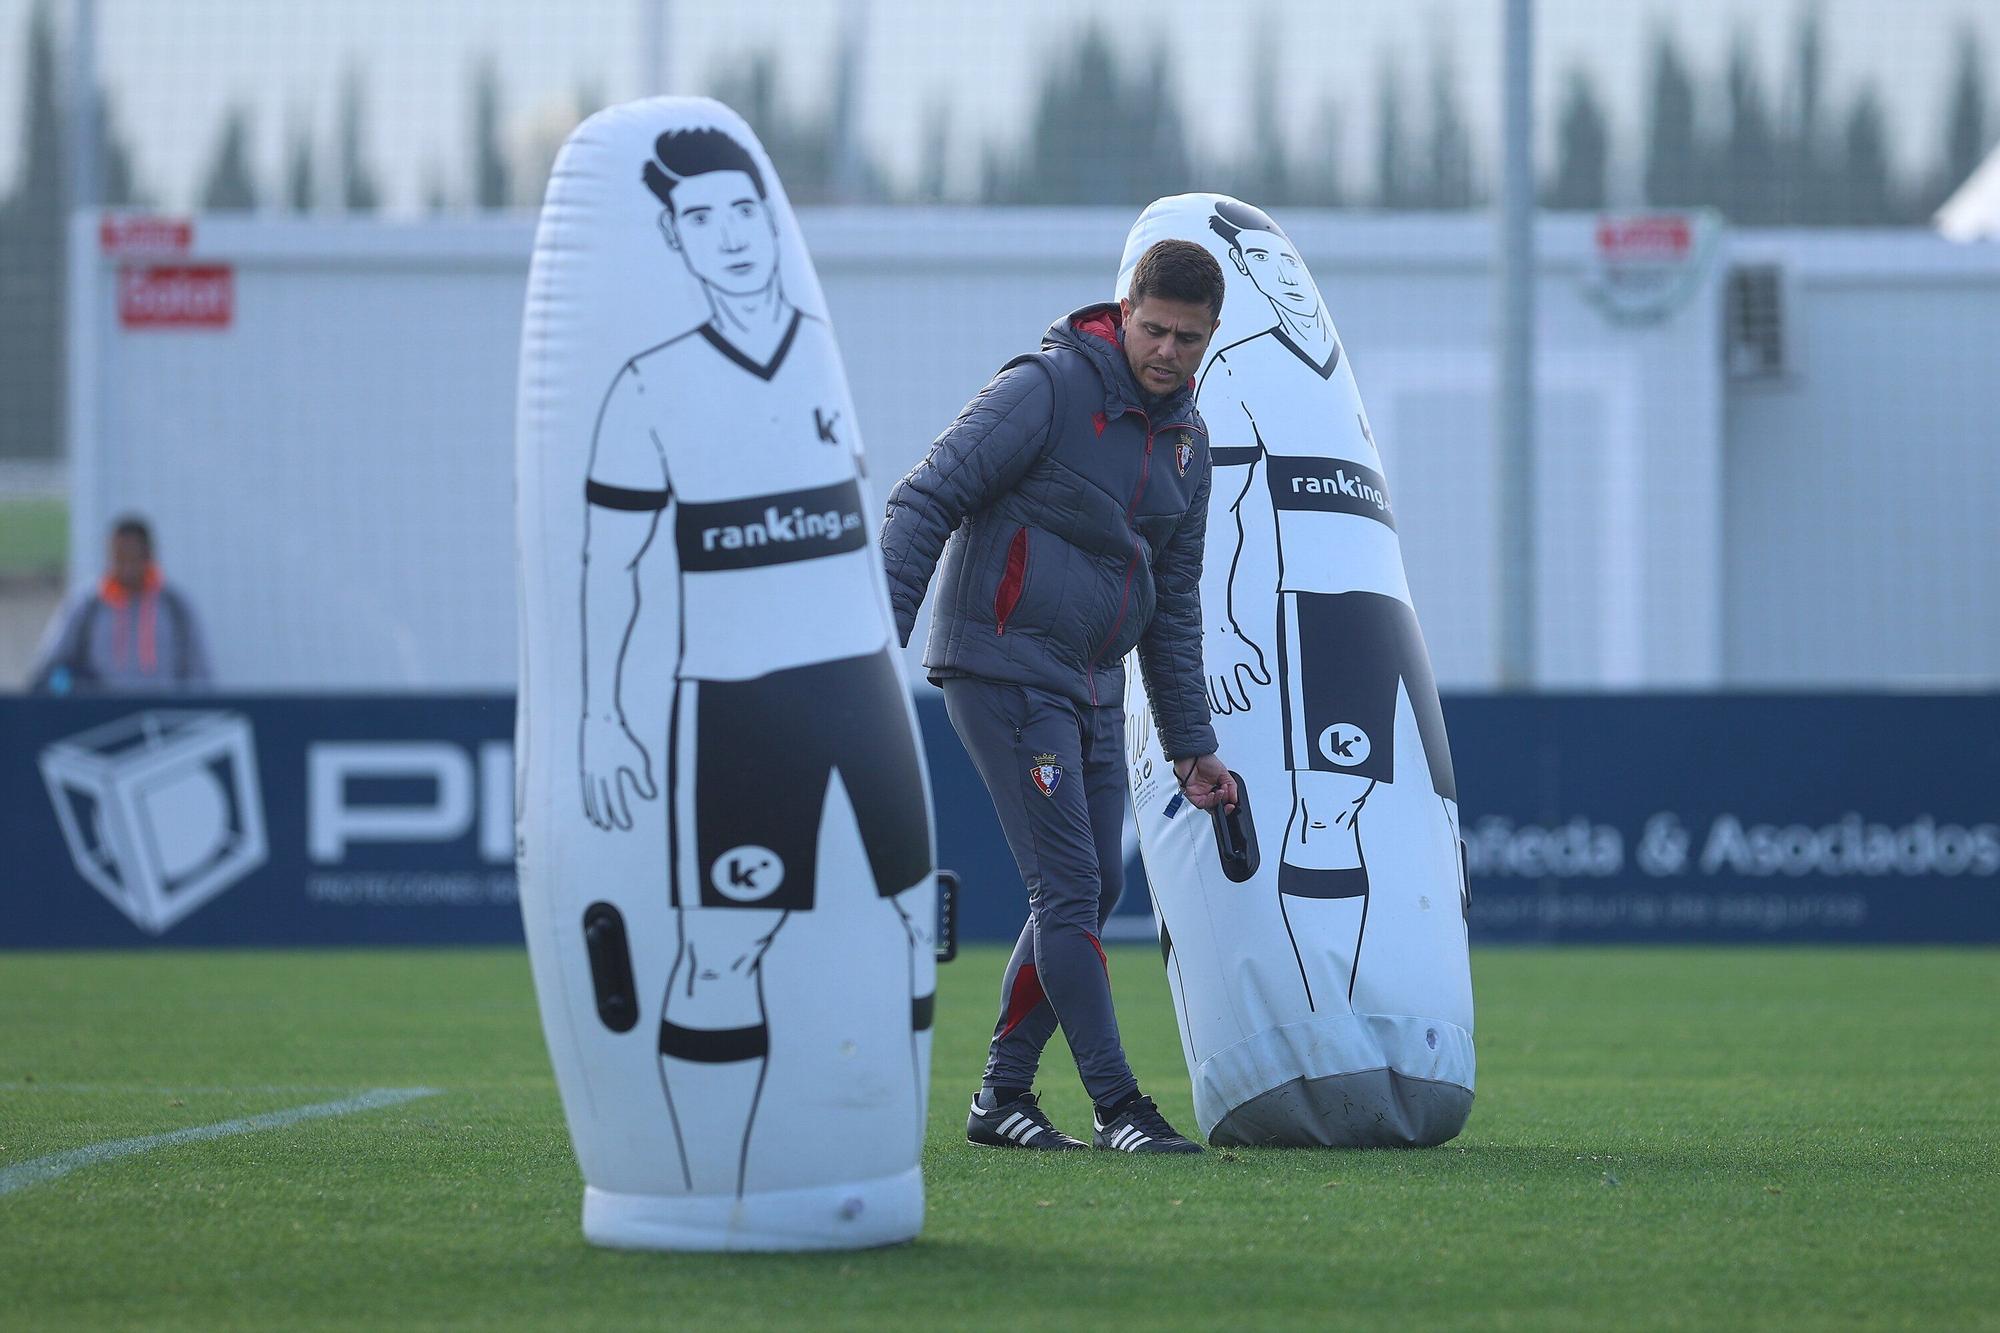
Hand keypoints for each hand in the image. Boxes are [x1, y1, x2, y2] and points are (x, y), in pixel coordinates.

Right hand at [580, 713, 656, 829]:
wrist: (601, 719)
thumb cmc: (621, 739)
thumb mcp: (636, 757)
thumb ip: (642, 779)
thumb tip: (651, 796)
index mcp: (608, 772)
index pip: (615, 799)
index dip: (621, 814)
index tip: (626, 826)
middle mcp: (595, 774)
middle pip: (600, 801)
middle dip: (606, 816)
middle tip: (610, 828)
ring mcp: (588, 771)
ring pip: (590, 796)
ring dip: (595, 811)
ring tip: (598, 823)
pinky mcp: (584, 767)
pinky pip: (585, 789)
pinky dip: (587, 801)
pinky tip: (589, 809)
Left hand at [1173, 753, 1237, 813]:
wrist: (1193, 754)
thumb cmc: (1205, 760)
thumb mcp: (1224, 772)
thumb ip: (1232, 786)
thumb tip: (1235, 798)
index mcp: (1215, 787)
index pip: (1223, 801)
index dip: (1228, 804)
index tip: (1233, 803)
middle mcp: (1207, 792)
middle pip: (1216, 806)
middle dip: (1224, 806)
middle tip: (1229, 802)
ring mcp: (1199, 793)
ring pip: (1209, 806)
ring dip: (1217, 801)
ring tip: (1221, 792)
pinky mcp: (1191, 794)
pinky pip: (1200, 803)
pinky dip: (1208, 802)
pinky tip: (1212, 794)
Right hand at [1206, 626, 1270, 714]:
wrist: (1218, 630)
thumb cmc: (1234, 641)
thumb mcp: (1250, 654)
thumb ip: (1256, 669)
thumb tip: (1263, 680)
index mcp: (1228, 669)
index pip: (1234, 689)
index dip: (1240, 699)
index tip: (1244, 706)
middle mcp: (1217, 671)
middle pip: (1221, 692)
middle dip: (1226, 703)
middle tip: (1229, 711)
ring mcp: (1210, 670)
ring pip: (1213, 689)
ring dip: (1216, 700)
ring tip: (1220, 709)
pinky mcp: (1205, 668)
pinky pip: (1207, 684)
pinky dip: (1209, 692)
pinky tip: (1211, 698)